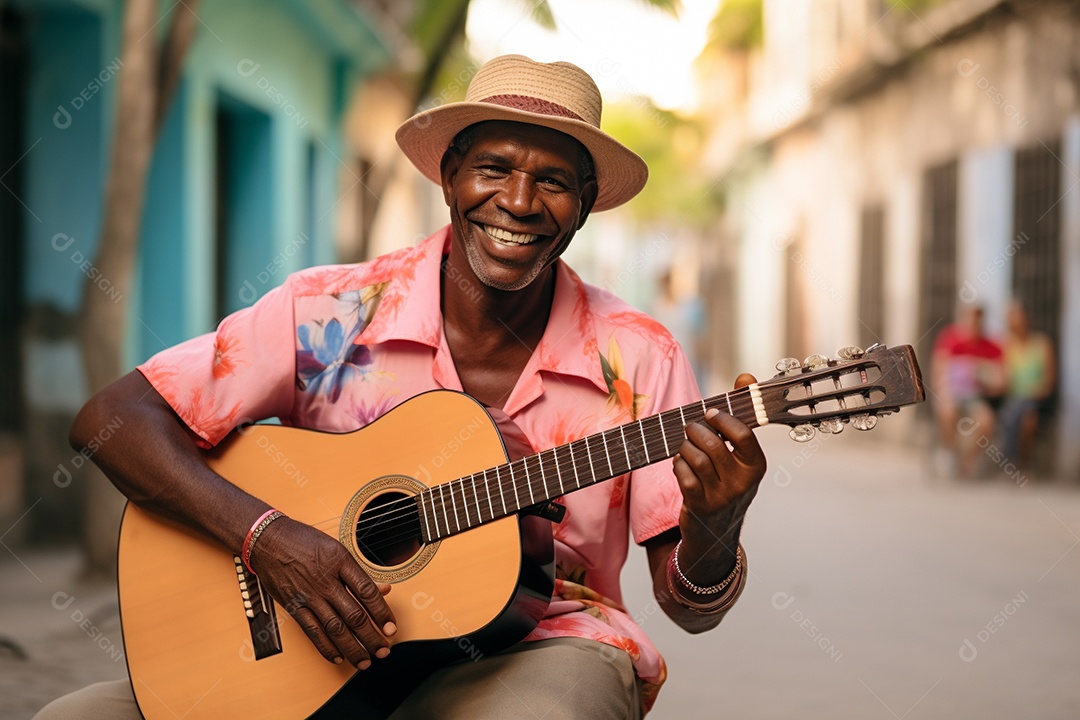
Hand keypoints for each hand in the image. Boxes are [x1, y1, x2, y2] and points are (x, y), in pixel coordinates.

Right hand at [249, 516, 396, 668]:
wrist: (267, 540)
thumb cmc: (302, 540)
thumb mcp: (336, 548)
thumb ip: (360, 572)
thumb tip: (384, 589)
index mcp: (340, 562)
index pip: (367, 592)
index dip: (382, 613)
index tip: (391, 627)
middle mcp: (325, 580)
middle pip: (354, 615)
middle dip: (371, 637)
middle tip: (384, 650)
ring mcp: (308, 595)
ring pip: (335, 628)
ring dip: (352, 648)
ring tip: (365, 660)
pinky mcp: (293, 606)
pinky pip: (312, 631)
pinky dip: (325, 647)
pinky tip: (337, 656)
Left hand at [672, 373, 766, 584]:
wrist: (716, 531)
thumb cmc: (727, 480)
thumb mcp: (740, 454)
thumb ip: (742, 413)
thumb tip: (746, 377)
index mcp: (757, 466)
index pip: (742, 434)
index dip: (722, 419)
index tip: (710, 413)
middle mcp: (743, 483)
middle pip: (712, 444)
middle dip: (695, 430)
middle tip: (690, 428)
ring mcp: (721, 496)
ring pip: (694, 457)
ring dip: (684, 447)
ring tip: (685, 446)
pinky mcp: (699, 505)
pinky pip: (682, 472)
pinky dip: (677, 463)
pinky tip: (681, 464)